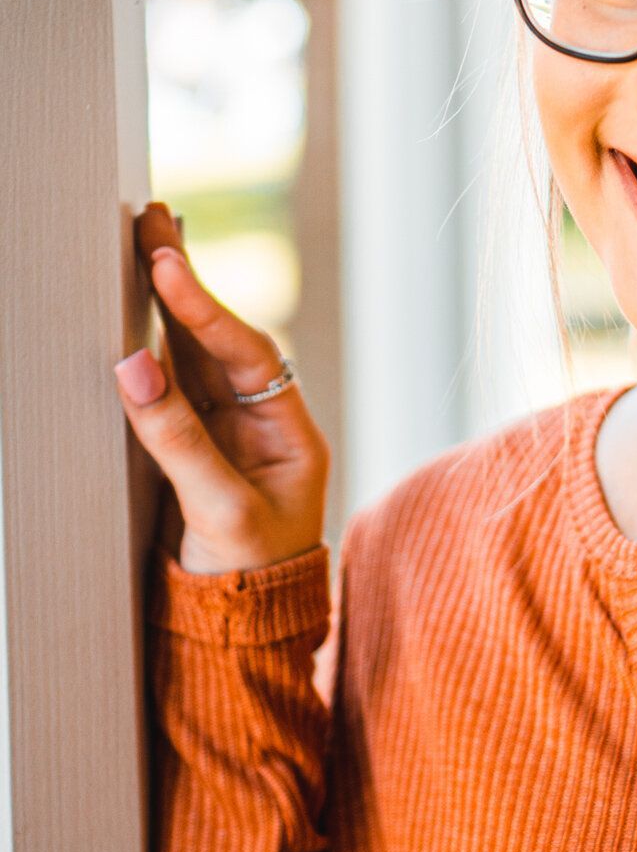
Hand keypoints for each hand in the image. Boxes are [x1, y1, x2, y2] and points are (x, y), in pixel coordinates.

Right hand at [113, 201, 330, 574]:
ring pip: (192, 354)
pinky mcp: (193, 447)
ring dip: (166, 302)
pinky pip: (171, 385)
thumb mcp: (218, 512)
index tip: (164, 264)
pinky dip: (152, 344)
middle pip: (221, 337)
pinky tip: (134, 305)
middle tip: (152, 218)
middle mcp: (262, 421)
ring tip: (141, 240)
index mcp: (290, 432)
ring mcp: (226, 432)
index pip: (245, 354)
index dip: (202, 309)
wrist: (241, 633)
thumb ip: (176, 439)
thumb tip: (132, 362)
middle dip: (187, 281)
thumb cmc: (248, 577)